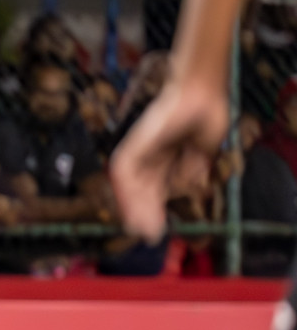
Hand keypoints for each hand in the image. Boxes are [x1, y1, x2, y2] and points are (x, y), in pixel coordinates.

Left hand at [110, 80, 227, 242]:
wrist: (201, 92)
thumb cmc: (206, 114)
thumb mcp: (203, 150)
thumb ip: (192, 168)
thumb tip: (188, 187)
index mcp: (167, 158)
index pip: (156, 189)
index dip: (156, 209)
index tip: (158, 230)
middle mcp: (150, 155)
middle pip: (143, 191)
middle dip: (145, 214)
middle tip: (149, 236)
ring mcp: (140, 150)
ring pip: (130, 186)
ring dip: (135, 208)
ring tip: (141, 230)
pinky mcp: (134, 144)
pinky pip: (123, 172)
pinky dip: (125, 192)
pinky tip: (131, 210)